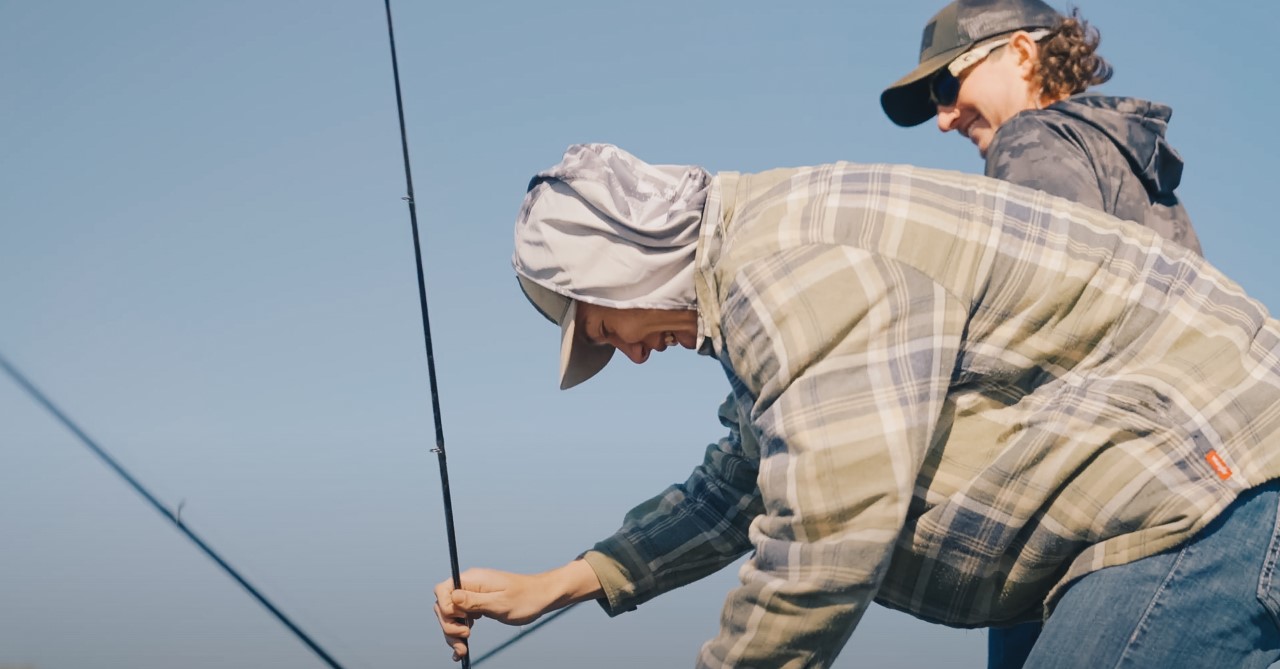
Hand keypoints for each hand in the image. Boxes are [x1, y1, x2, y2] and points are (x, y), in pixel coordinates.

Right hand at [433, 560, 602, 660]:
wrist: (542, 597)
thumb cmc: (526, 598)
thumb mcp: (500, 602)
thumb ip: (473, 601)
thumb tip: (451, 597)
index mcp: (472, 579)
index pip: (442, 591)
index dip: (445, 608)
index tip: (462, 620)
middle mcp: (469, 586)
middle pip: (443, 606)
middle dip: (449, 625)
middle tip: (466, 637)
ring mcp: (473, 596)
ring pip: (451, 616)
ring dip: (453, 634)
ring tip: (463, 650)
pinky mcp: (477, 606)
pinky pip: (461, 619)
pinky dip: (459, 634)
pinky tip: (461, 649)